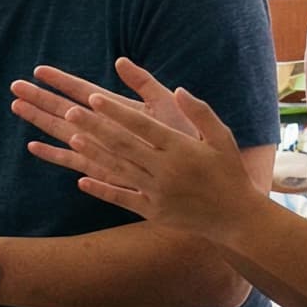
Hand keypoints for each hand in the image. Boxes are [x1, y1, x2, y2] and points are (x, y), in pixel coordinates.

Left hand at [19, 58, 258, 233]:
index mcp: (181, 148)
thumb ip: (200, 112)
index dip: (116, 112)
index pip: (142, 126)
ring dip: (93, 153)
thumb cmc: (229, 172)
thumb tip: (178, 89)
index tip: (93, 98)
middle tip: (70, 112)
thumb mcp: (222, 137)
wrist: (236, 217)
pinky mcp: (152, 212)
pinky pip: (122, 199)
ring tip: (72, 137)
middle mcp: (166, 170)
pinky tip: (80, 180)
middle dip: (95, 128)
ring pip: (118, 169)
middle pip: (123, 145)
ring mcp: (157, 192)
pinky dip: (101, 190)